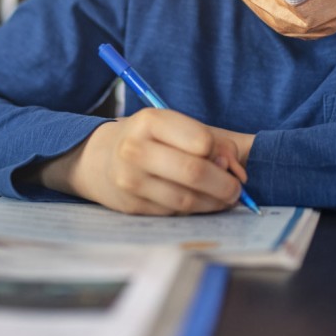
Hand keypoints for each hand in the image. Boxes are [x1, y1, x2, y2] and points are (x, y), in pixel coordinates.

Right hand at [37, 108, 250, 214]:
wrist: (100, 158)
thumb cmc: (151, 139)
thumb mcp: (177, 127)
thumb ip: (213, 141)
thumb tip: (235, 171)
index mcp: (150, 121)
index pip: (201, 142)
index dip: (222, 155)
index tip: (227, 161)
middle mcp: (135, 149)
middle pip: (194, 172)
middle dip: (225, 185)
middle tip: (236, 190)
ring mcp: (130, 180)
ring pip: (186, 200)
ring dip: (213, 203)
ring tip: (223, 199)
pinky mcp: (131, 206)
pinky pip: (175, 214)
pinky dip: (194, 211)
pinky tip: (199, 203)